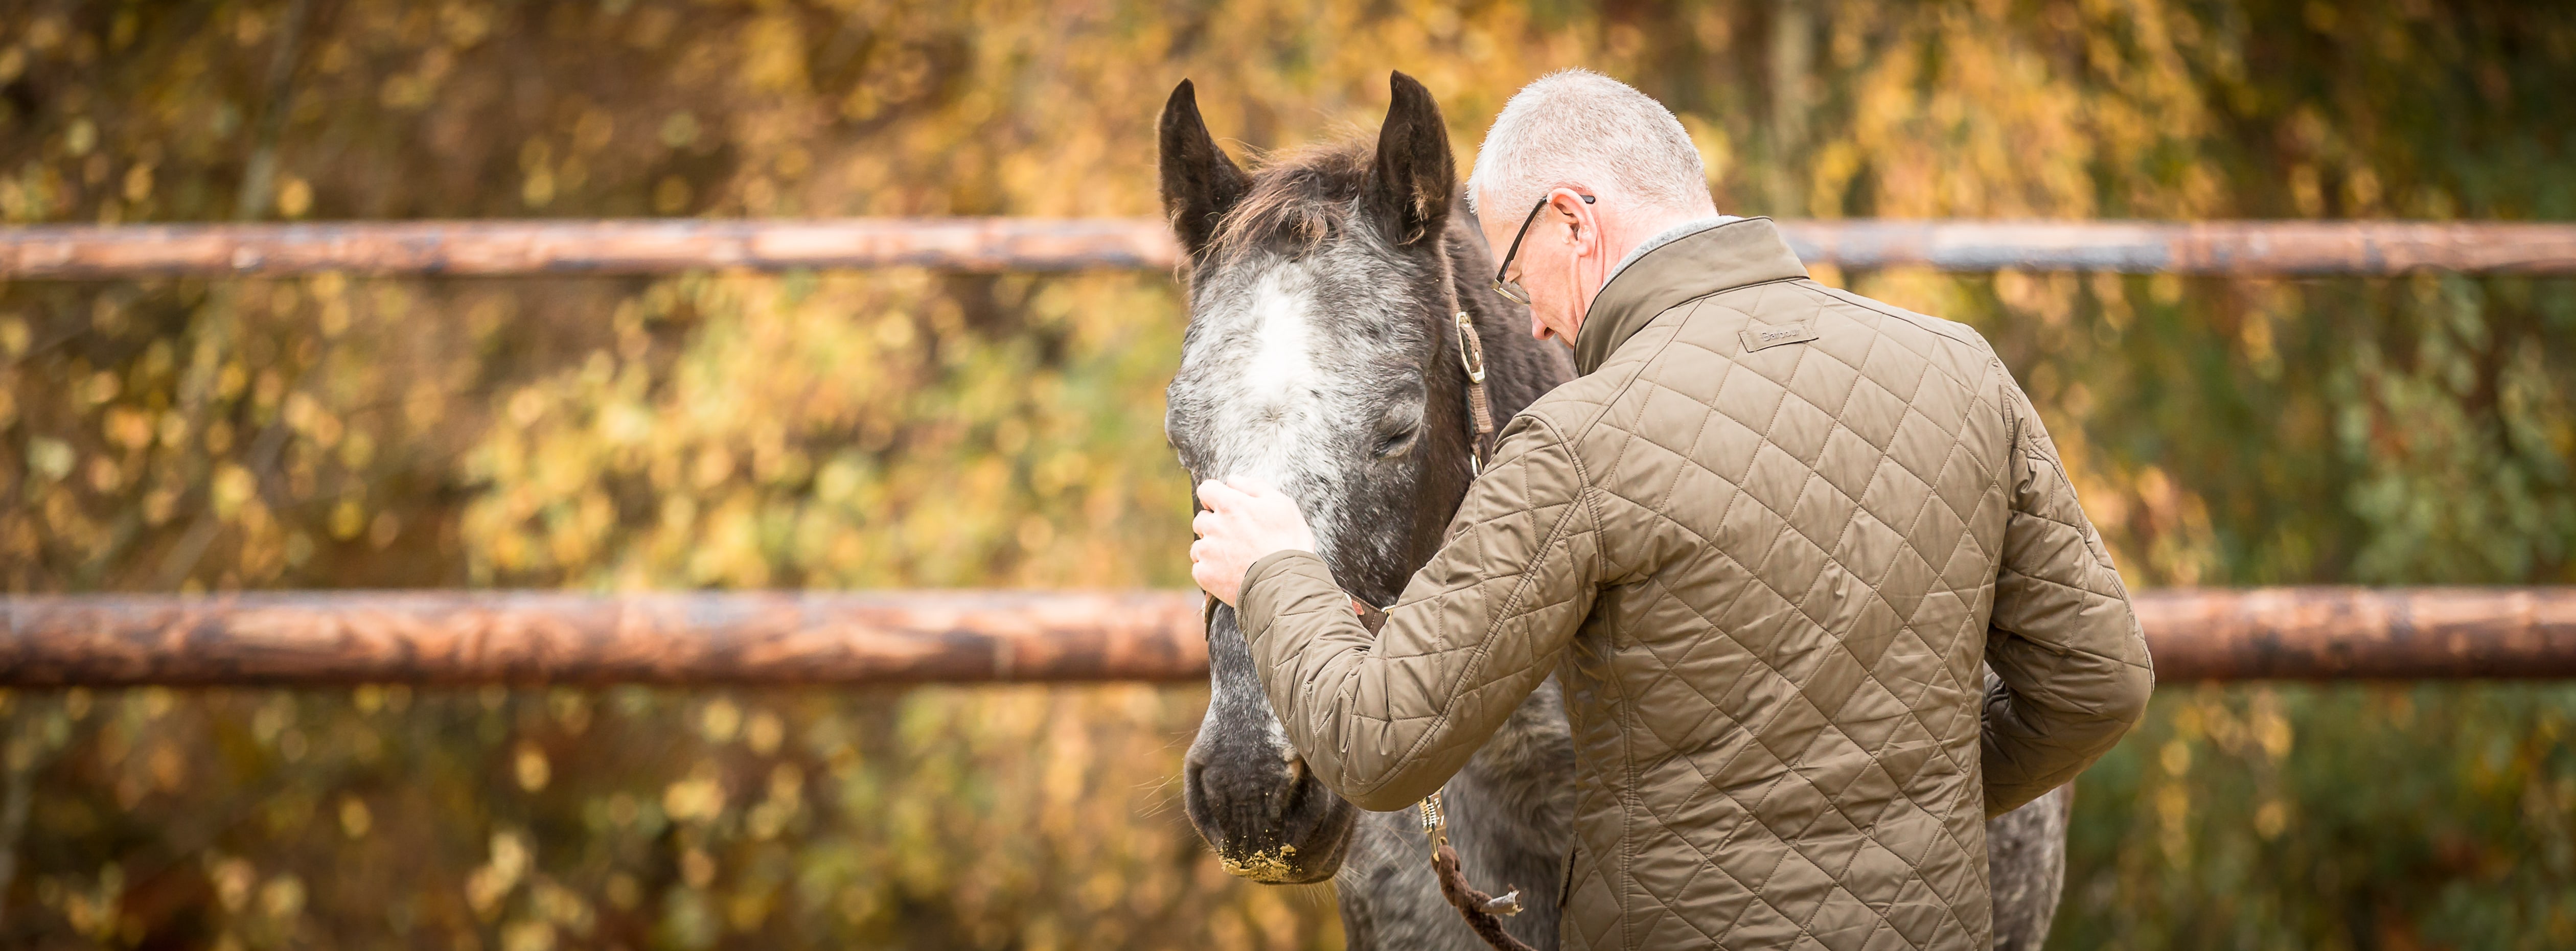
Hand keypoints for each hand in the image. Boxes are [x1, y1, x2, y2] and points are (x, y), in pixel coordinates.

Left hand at [1189, 479, 1318, 606]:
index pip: (1206, 489)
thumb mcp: (1282, 505)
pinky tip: (1229, 573)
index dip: (1216, 496)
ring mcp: (1207, 551)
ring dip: (1211, 549)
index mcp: (1230, 504)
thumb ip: (1254, 487)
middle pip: (1201, 519)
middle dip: (1215, 524)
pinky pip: (1199, 568)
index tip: (1226, 507)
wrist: (1286, 583)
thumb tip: (1232, 480)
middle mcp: (1214, 525)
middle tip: (1237, 537)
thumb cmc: (1288, 542)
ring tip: (1235, 558)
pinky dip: (1210, 570)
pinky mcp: (1205, 574)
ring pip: (1198, 545)